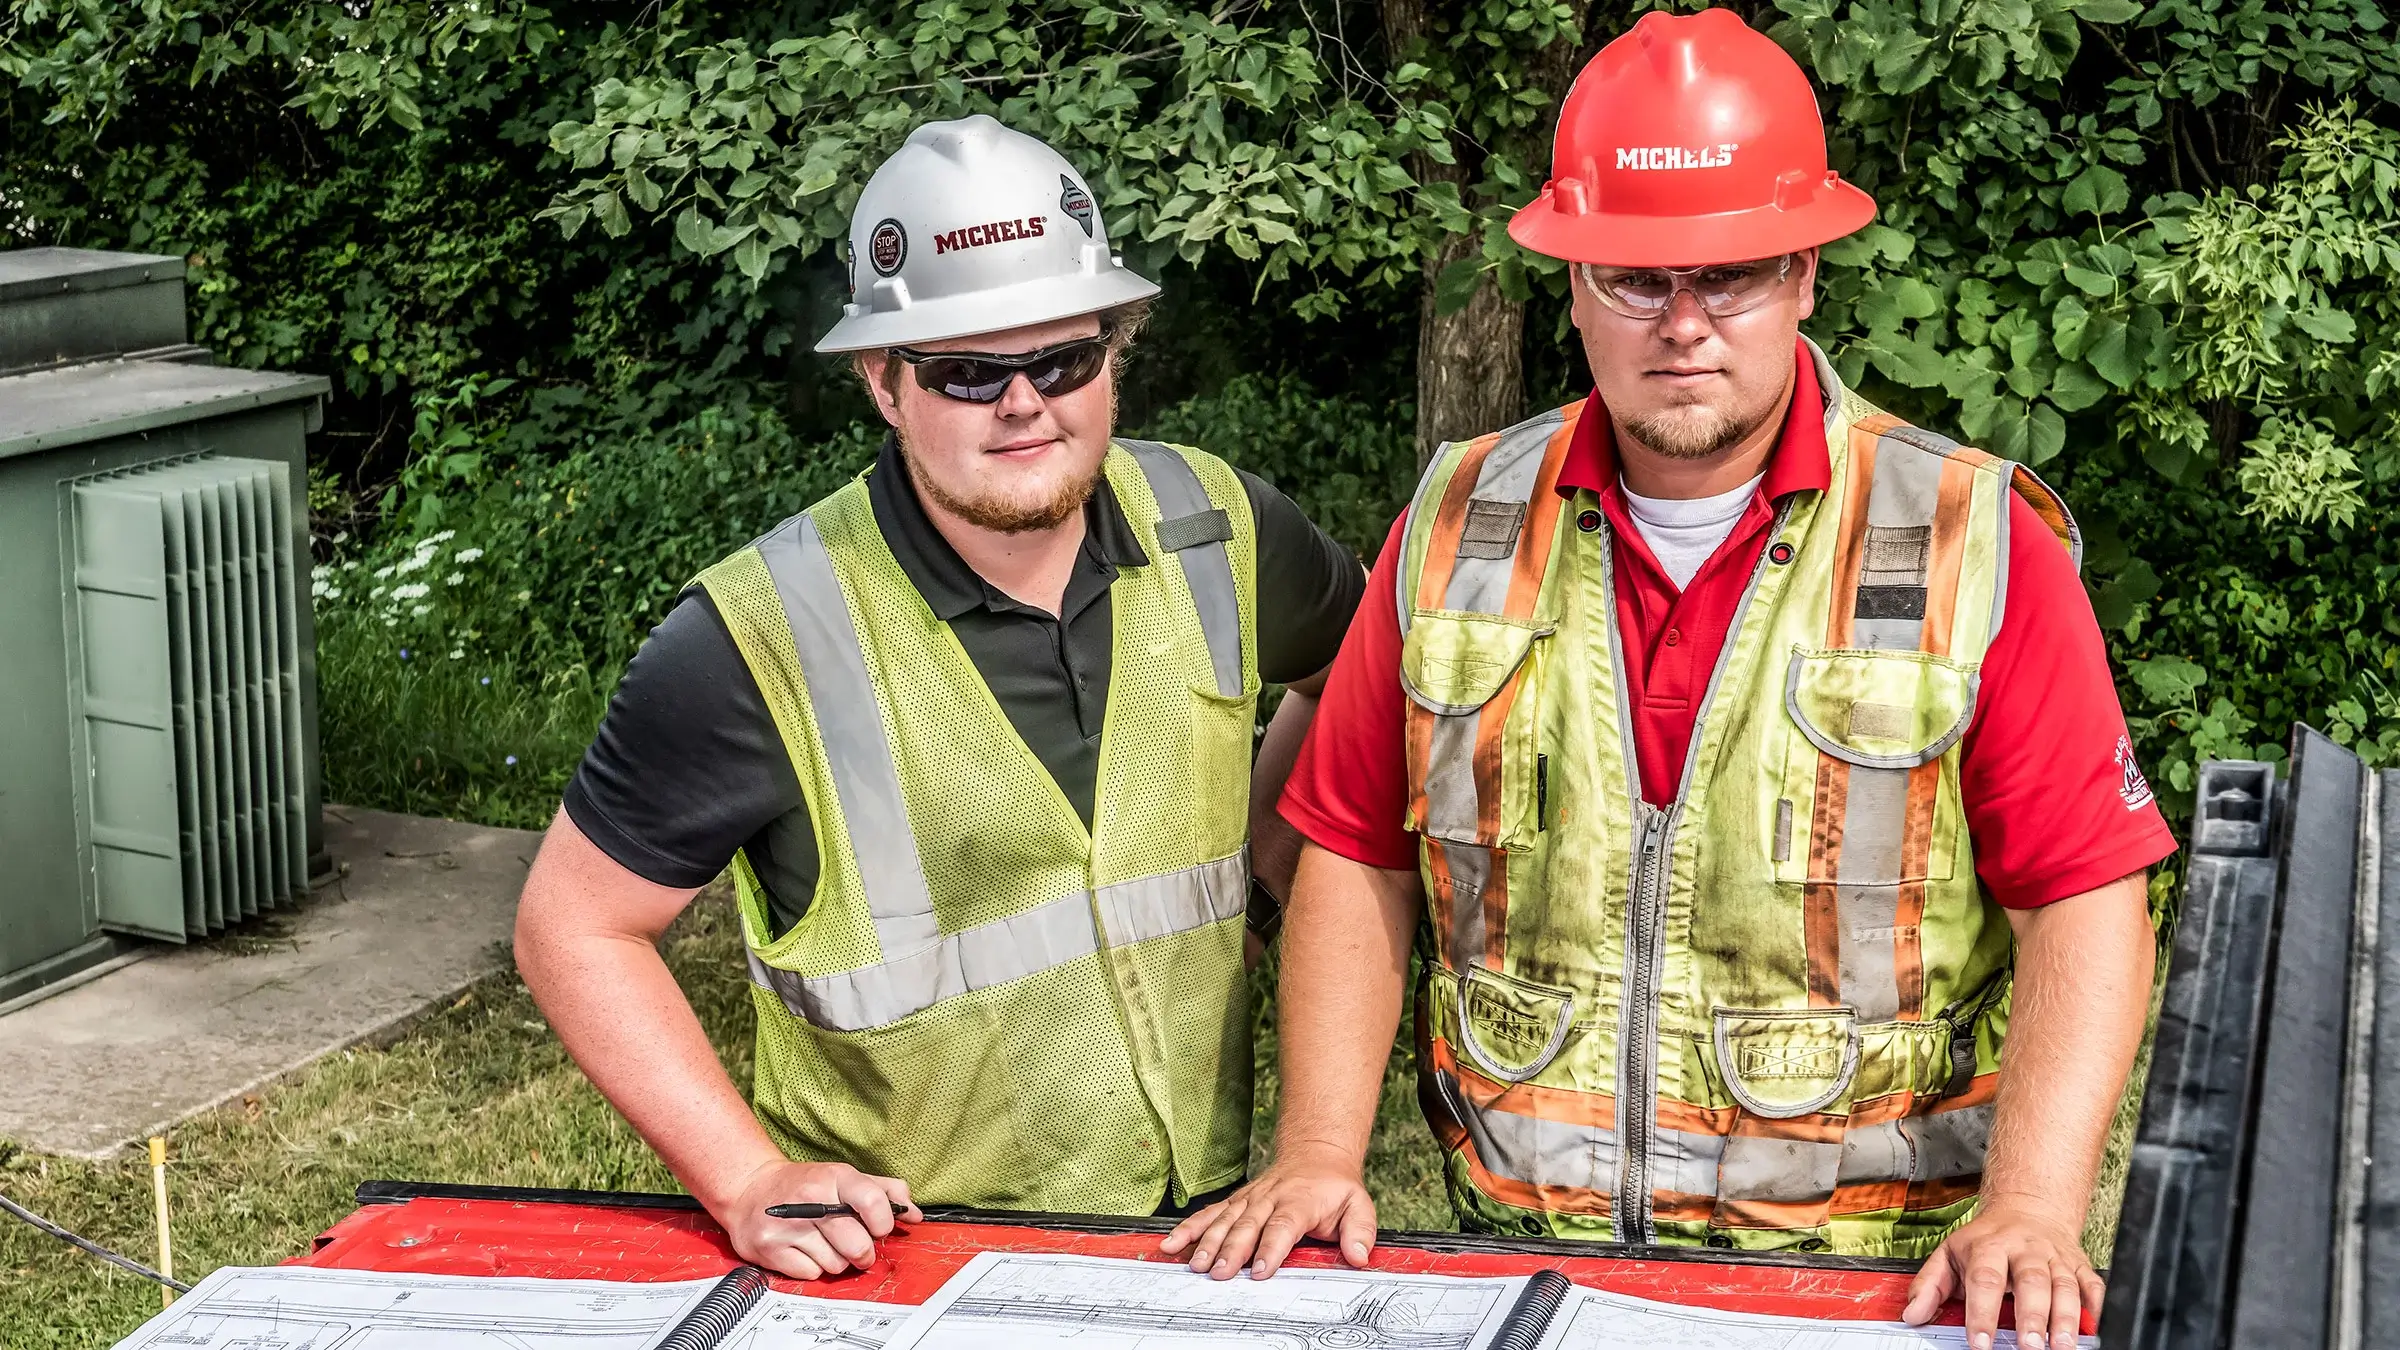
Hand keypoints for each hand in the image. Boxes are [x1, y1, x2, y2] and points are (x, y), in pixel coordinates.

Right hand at [714, 1158, 920, 1279]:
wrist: (749, 1191)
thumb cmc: (803, 1185)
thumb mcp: (843, 1177)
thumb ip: (884, 1191)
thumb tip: (914, 1214)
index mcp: (834, 1177)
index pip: (874, 1202)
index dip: (884, 1223)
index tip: (879, 1227)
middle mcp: (811, 1199)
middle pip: (858, 1244)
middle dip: (863, 1252)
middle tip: (855, 1245)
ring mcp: (789, 1226)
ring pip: (837, 1264)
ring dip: (836, 1260)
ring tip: (822, 1242)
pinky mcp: (771, 1249)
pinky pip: (812, 1274)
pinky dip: (813, 1268)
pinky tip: (803, 1250)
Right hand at [1156, 1143, 1375, 1279]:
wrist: (1316, 1155)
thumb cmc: (1335, 1187)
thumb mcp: (1359, 1205)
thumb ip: (1361, 1232)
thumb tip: (1361, 1256)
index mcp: (1300, 1200)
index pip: (1284, 1225)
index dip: (1271, 1247)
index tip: (1260, 1270)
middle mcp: (1271, 1197)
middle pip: (1248, 1224)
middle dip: (1232, 1250)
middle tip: (1219, 1273)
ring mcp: (1250, 1198)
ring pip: (1225, 1219)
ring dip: (1208, 1242)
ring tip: (1195, 1263)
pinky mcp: (1237, 1201)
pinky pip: (1210, 1214)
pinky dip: (1190, 1228)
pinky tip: (1172, 1243)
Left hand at [1903, 1199, 2104, 1349]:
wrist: (2028, 1208)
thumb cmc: (1987, 1239)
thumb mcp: (1950, 1254)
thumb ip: (1930, 1285)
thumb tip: (1913, 1314)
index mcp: (1989, 1246)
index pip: (1984, 1279)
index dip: (1982, 1312)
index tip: (1980, 1342)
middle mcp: (2024, 1250)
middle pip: (2031, 1281)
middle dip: (2031, 1316)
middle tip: (2029, 1346)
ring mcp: (2055, 1257)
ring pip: (2064, 1285)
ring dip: (2065, 1317)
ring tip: (2061, 1345)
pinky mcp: (2079, 1265)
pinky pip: (2092, 1285)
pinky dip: (2094, 1308)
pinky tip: (2090, 1328)